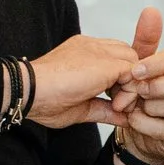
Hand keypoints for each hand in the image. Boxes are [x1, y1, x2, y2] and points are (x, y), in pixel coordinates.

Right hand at [25, 33, 141, 129]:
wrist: (29, 92)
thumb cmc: (43, 100)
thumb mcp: (81, 108)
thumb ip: (104, 109)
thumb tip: (122, 117)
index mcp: (82, 52)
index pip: (115, 56)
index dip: (120, 79)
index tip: (114, 100)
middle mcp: (92, 46)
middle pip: (128, 56)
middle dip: (128, 81)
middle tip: (117, 104)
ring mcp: (99, 51)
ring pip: (134, 62)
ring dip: (131, 87)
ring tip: (116, 105)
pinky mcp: (106, 62)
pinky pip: (134, 73)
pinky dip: (131, 92)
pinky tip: (117, 104)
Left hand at [109, 6, 163, 164]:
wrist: (137, 128)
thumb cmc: (141, 93)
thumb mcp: (139, 68)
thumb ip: (145, 42)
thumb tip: (151, 10)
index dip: (158, 63)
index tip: (136, 70)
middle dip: (156, 87)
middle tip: (135, 91)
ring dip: (147, 108)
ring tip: (133, 107)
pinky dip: (145, 125)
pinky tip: (135, 121)